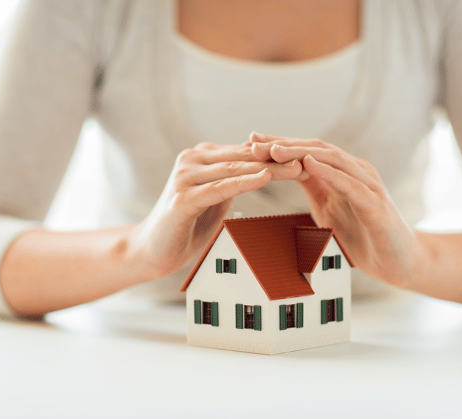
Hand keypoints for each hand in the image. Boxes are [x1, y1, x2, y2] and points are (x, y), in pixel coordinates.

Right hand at [128, 141, 302, 278]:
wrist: (151, 251)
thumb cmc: (188, 226)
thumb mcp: (216, 198)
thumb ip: (234, 181)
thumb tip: (265, 170)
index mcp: (202, 158)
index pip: (246, 152)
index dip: (276, 154)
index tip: (306, 157)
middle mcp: (192, 160)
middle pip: (244, 157)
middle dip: (279, 159)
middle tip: (310, 160)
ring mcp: (185, 177)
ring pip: (235, 169)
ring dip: (269, 169)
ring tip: (297, 168)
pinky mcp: (182, 198)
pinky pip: (220, 188)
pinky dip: (243, 183)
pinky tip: (265, 178)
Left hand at [250, 132, 426, 286]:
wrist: (398, 262)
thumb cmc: (363, 234)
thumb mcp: (328, 207)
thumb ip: (312, 187)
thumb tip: (283, 172)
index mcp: (341, 173)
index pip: (307, 152)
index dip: (279, 145)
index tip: (251, 141)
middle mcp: (355, 172)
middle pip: (316, 150)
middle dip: (283, 145)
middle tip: (253, 143)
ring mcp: (368, 185)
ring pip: (332, 160)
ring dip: (301, 153)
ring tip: (274, 149)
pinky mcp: (376, 204)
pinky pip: (350, 184)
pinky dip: (329, 172)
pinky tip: (310, 164)